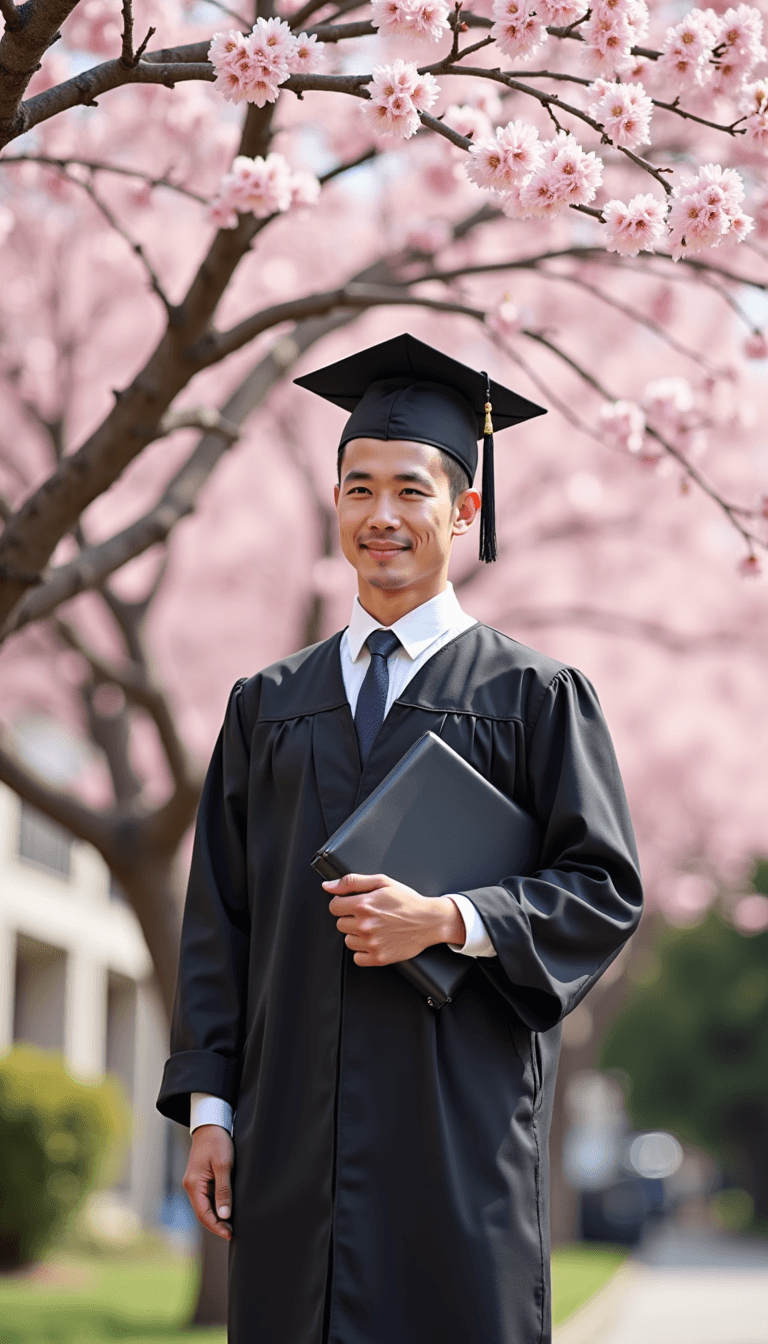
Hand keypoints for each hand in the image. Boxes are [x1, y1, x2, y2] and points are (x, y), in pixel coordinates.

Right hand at [183, 1124, 233, 1240]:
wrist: (211, 1122)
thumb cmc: (217, 1141)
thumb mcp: (223, 1165)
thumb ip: (224, 1190)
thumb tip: (225, 1214)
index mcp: (193, 1184)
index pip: (203, 1214)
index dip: (216, 1226)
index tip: (230, 1234)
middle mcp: (191, 1186)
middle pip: (203, 1213)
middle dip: (217, 1224)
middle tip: (233, 1232)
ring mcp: (195, 1183)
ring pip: (205, 1206)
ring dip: (217, 1216)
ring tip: (232, 1224)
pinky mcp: (200, 1179)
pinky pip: (207, 1198)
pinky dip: (216, 1206)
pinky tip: (227, 1208)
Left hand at [323, 873, 464, 965]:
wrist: (429, 921)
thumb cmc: (408, 901)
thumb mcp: (382, 882)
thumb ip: (352, 882)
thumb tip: (328, 886)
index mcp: (364, 905)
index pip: (334, 906)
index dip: (342, 904)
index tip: (352, 905)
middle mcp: (365, 925)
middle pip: (340, 924)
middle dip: (351, 919)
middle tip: (369, 915)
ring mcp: (371, 943)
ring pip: (348, 941)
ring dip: (357, 935)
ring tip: (374, 928)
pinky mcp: (378, 957)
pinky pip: (357, 958)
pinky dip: (363, 952)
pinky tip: (375, 941)